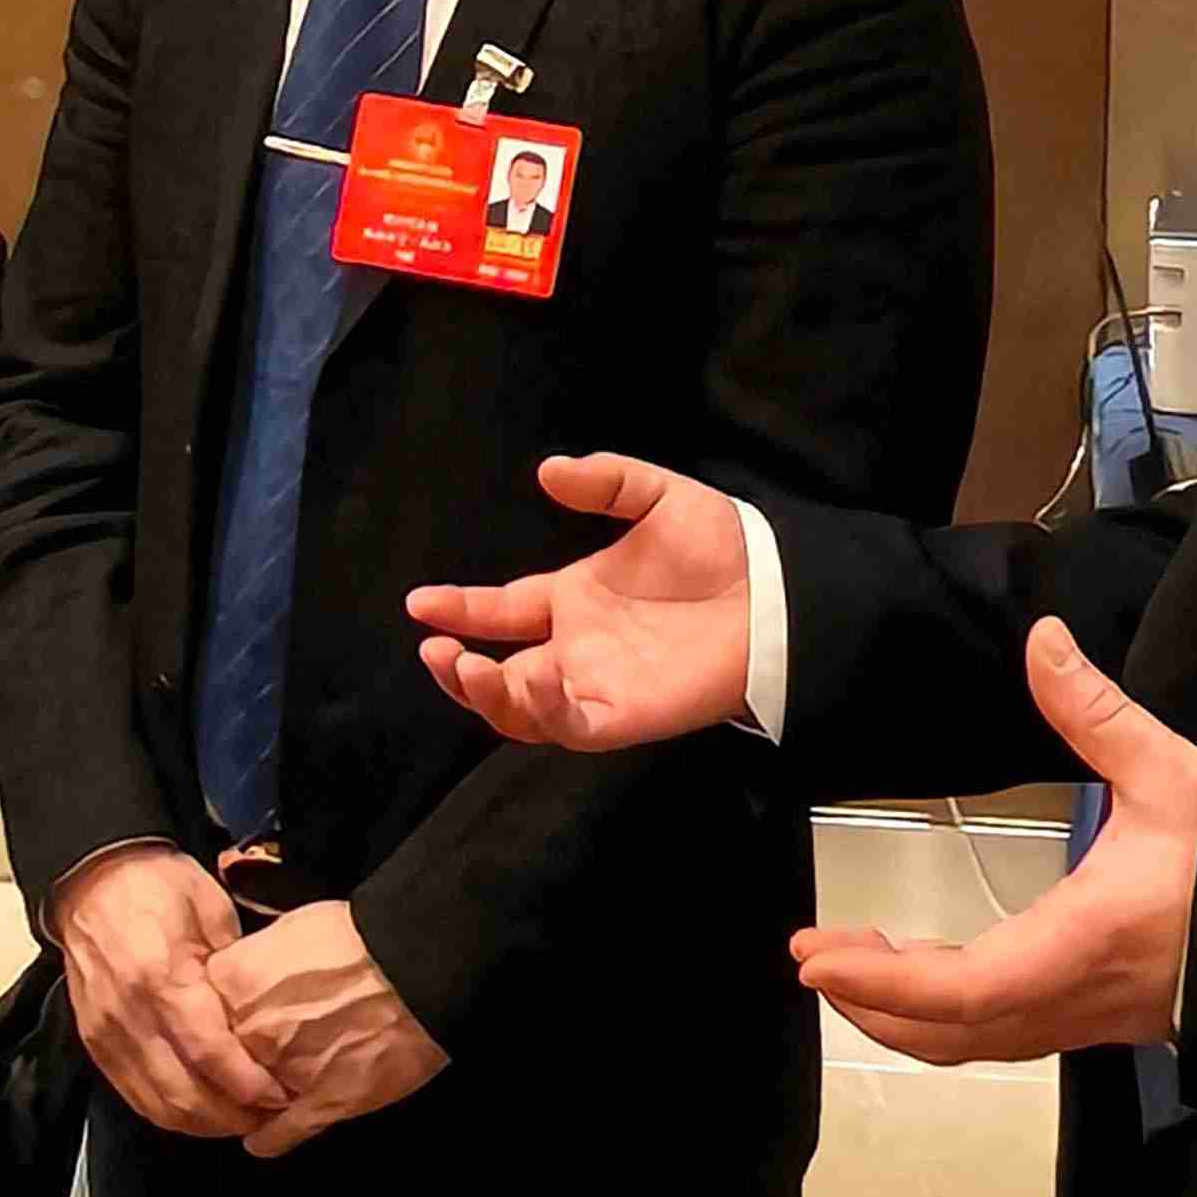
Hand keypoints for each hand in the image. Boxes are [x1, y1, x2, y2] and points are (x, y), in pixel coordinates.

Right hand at [46, 845, 289, 1138]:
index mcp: (160, 977)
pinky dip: (172, 1113)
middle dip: (233, 1116)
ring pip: (158, 1106)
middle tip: (271, 1115)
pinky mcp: (95, 1045)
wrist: (92, 880)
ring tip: (242, 1118)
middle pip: (184, 1094)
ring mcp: (106, 1035)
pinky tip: (203, 1111)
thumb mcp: (212, 910)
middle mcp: (128, 1015)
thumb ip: (235, 971)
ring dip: (205, 1124)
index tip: (282, 1094)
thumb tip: (264, 1020)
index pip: (210, 1053)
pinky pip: (136, 1096)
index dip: (250, 1084)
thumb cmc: (157, 887)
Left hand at [207, 899, 447, 1157]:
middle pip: (217, 1057)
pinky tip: (261, 1141)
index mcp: (233, 982)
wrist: (417, 966)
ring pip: (244, 1099)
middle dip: (230, 1059)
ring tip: (260, 1094)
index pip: (195, 1010)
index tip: (224, 1023)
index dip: (213, 1019)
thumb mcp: (287, 929)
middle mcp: (248, 1031)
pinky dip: (269, 1139)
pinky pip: (279, 1133)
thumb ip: (252, 962)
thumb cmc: (359, 939)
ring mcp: (281, 1072)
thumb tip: (241, 978)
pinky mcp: (319, 1104)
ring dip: (249, 1098)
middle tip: (248, 1056)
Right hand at [405, 453, 754, 750]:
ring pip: (520, 709)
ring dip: (484, 693)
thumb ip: (606, 481)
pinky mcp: (621, 716)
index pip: (502, 612)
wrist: (777, 596)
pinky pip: (566, 726)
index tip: (419, 601)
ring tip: (462, 665)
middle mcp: (577, 649)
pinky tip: (531, 676)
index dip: (459, 609)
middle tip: (435, 648)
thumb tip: (548, 470)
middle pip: (498, 674)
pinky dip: (540, 709)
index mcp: (576, 601)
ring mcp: (596, 686)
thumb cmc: (723, 550)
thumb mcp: (659, 498)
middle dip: (456, 669)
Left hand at [790, 621, 1196, 1064]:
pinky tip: (929, 971)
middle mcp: (1077, 996)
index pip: (966, 989)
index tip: (816, 958)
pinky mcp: (1098, 1020)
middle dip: (872, 1002)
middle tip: (811, 958)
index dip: (884, 983)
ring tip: (852, 963)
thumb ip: (1098, 712)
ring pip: (976, 1043)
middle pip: (952, 1033)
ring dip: (906, 1014)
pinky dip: (949, 1014)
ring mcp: (1088, 1019)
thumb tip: (1042, 641)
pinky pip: (1005, 1033)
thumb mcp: (1172, 775)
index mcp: (1084, 939)